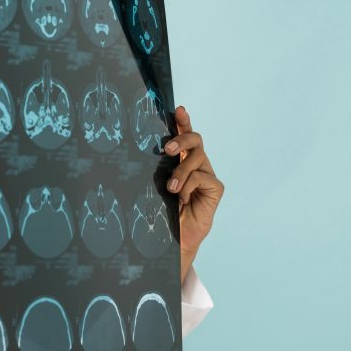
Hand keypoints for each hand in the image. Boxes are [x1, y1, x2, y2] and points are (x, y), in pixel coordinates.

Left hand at [163, 106, 223, 278]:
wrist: (172, 240)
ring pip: (198, 157)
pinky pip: (204, 177)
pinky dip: (190, 185)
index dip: (182, 121)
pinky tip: (182, 199)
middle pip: (195, 140)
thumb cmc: (160, 213)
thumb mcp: (152, 188)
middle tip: (166, 149)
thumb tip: (135, 153)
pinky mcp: (215, 189)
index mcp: (180, 161)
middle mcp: (195, 165)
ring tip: (170, 188)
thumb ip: (154, 171)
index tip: (178, 110)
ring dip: (181, 171)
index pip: (183, 135)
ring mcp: (206, 176)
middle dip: (181, 139)